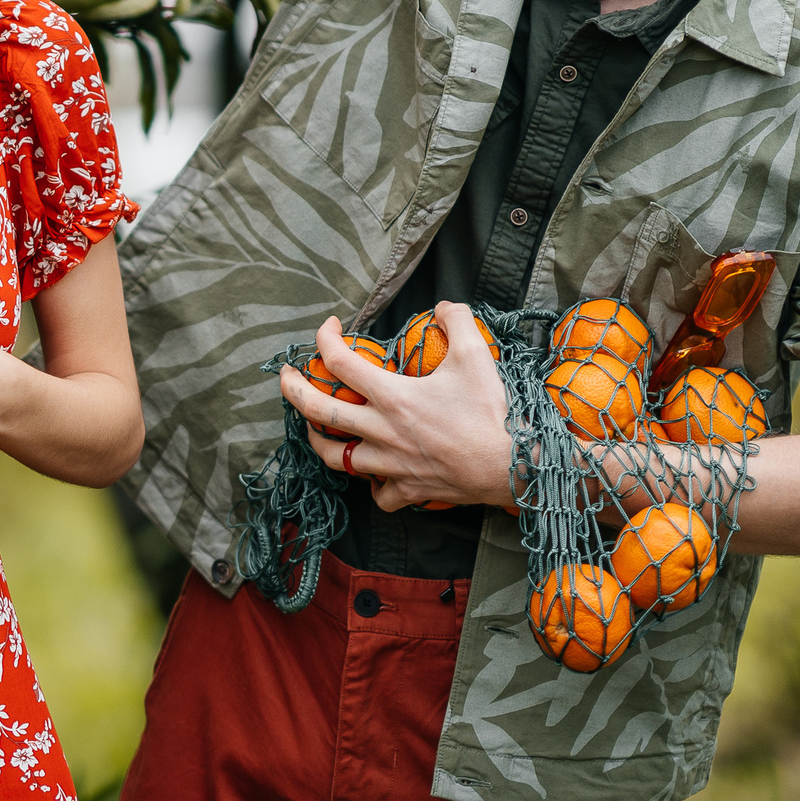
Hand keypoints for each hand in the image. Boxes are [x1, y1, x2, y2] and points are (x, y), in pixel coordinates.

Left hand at [275, 303, 513, 511]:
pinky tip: (372, 473)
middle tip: (284, 375)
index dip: (325, 337)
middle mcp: (383, 431)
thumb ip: (458, 322)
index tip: (329, 326)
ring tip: (312, 427)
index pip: (340, 361)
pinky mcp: (407, 490)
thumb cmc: (492, 413)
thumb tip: (443, 306)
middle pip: (319, 411)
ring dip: (319, 440)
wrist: (514, 467)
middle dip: (292, 390)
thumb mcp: (476, 357)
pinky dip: (371, 484)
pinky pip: (378, 494)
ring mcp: (392, 465)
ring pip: (336, 458)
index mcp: (394, 396)